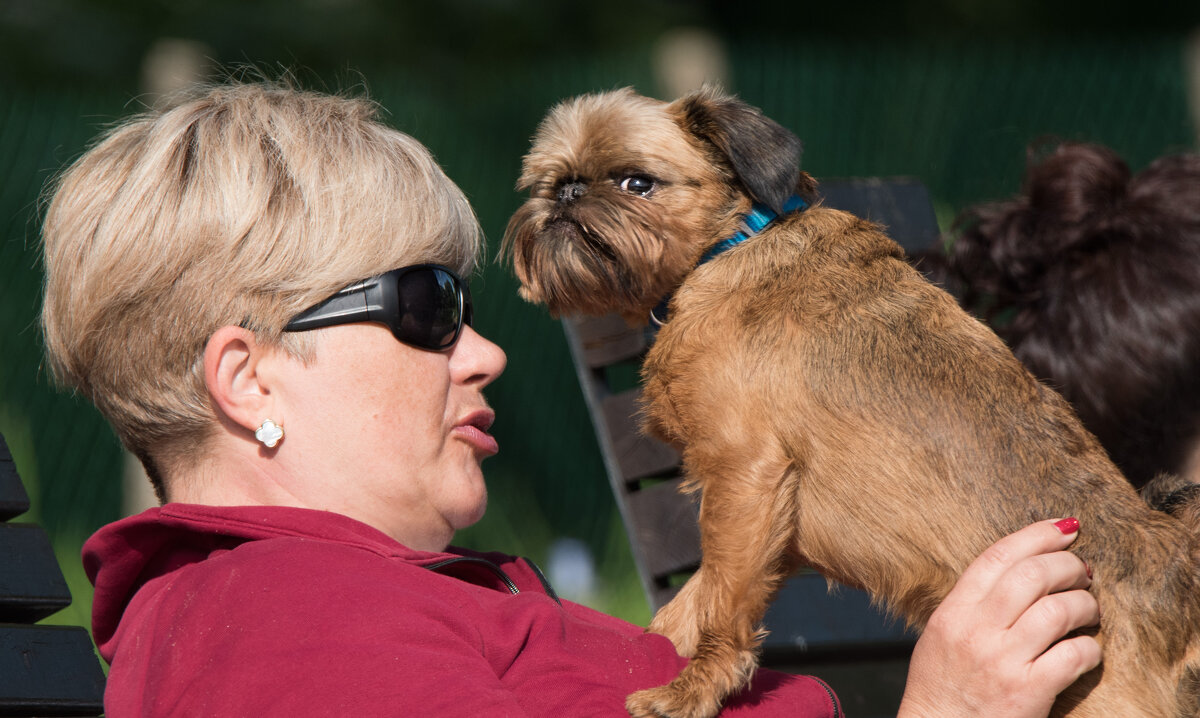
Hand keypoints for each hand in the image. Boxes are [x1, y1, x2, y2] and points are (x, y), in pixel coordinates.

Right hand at [897, 518, 1101, 717]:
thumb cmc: (940, 688)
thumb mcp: (941, 634)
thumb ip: (972, 603)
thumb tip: (1021, 572)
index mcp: (952, 612)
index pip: (998, 557)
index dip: (1036, 535)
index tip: (1064, 528)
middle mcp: (975, 631)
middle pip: (1033, 576)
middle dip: (1069, 566)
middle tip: (1083, 572)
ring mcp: (1002, 661)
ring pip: (1058, 611)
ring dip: (1085, 604)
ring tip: (1090, 608)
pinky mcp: (1027, 692)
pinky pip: (1073, 656)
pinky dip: (1090, 649)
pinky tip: (1088, 651)